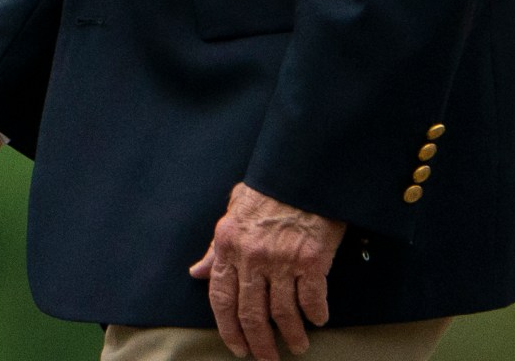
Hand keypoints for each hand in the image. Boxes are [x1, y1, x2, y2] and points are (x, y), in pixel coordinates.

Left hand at [187, 182, 346, 358]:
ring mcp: (282, 260)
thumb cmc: (268, 191)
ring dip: (291, 336)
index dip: (227, 328)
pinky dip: (316, 315)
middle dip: (259, 344)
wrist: (302, 172)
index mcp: (228, 245)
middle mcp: (252, 257)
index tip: (237, 347)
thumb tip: (196, 272)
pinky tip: (318, 321)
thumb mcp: (232, 212)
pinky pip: (312, 299)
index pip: (220, 297)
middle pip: (251, 314)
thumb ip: (215, 248)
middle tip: (267, 359)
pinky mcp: (311, 260)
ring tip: (298, 346)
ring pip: (282, 313)